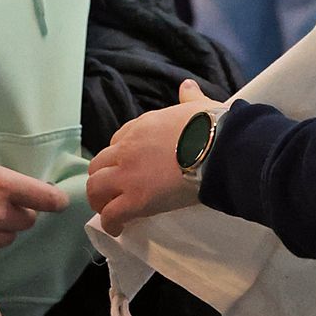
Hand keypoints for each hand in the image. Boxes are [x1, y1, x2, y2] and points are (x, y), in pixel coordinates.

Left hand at [86, 80, 213, 236]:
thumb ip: (189, 98)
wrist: (219, 149)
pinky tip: (118, 228)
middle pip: (99, 164)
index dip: (122, 155)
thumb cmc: (212, 128)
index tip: (130, 166)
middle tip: (114, 192)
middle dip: (103, 178)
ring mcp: (128, 174)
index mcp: (142, 125)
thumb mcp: (198, 107)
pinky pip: (110, 214)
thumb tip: (187, 87)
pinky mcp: (135, 200)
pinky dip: (110, 223)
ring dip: (100, 200)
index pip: (118, 140)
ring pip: (96, 187)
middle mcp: (128, 148)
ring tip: (110, 211)